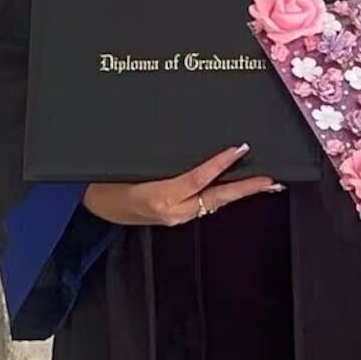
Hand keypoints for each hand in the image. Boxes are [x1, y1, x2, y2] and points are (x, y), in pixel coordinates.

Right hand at [81, 143, 282, 226]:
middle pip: (216, 198)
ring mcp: (174, 217)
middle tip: (270, 179)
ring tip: (260, 182)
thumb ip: (158, 158)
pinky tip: (232, 188)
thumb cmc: (104, 179)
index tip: (240, 148)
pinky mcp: (173, 217)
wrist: (90, 204)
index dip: (220, 164)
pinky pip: (202, 205)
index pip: (198, 178)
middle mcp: (171, 211)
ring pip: (213, 203)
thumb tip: (187, 142)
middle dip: (245, 189)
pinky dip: (220, 195)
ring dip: (236, 193)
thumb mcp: (128, 164)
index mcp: (158, 197)